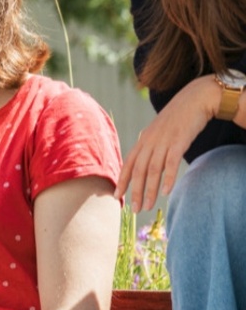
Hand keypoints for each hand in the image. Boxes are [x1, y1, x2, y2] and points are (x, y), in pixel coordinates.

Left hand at [117, 76, 217, 210]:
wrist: (194, 100)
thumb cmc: (177, 119)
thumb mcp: (158, 132)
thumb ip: (151, 146)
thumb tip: (145, 162)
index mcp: (143, 140)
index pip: (128, 164)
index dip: (122, 181)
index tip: (116, 196)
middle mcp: (149, 141)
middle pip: (138, 170)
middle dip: (134, 191)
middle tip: (134, 209)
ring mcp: (163, 141)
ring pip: (152, 170)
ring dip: (149, 190)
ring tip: (147, 206)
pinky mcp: (178, 141)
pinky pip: (171, 163)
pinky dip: (167, 178)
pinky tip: (165, 192)